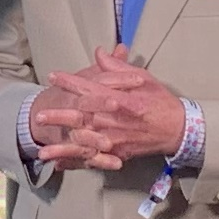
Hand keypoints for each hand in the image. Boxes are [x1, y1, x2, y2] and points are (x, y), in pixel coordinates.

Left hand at [31, 48, 188, 173]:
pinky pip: (94, 159)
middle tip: (39, 115)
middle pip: (81, 117)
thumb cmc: (160, 101)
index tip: (53, 76)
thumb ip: (117, 67)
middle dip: (59, 116)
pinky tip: (61, 166)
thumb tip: (99, 53)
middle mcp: (114, 120)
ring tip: (42, 151)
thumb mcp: (142, 78)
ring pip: (84, 143)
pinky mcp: (118, 153)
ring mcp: (115, 139)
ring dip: (62, 147)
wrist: (178, 129)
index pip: (90, 88)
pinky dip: (77, 163)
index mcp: (119, 98)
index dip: (70, 82)